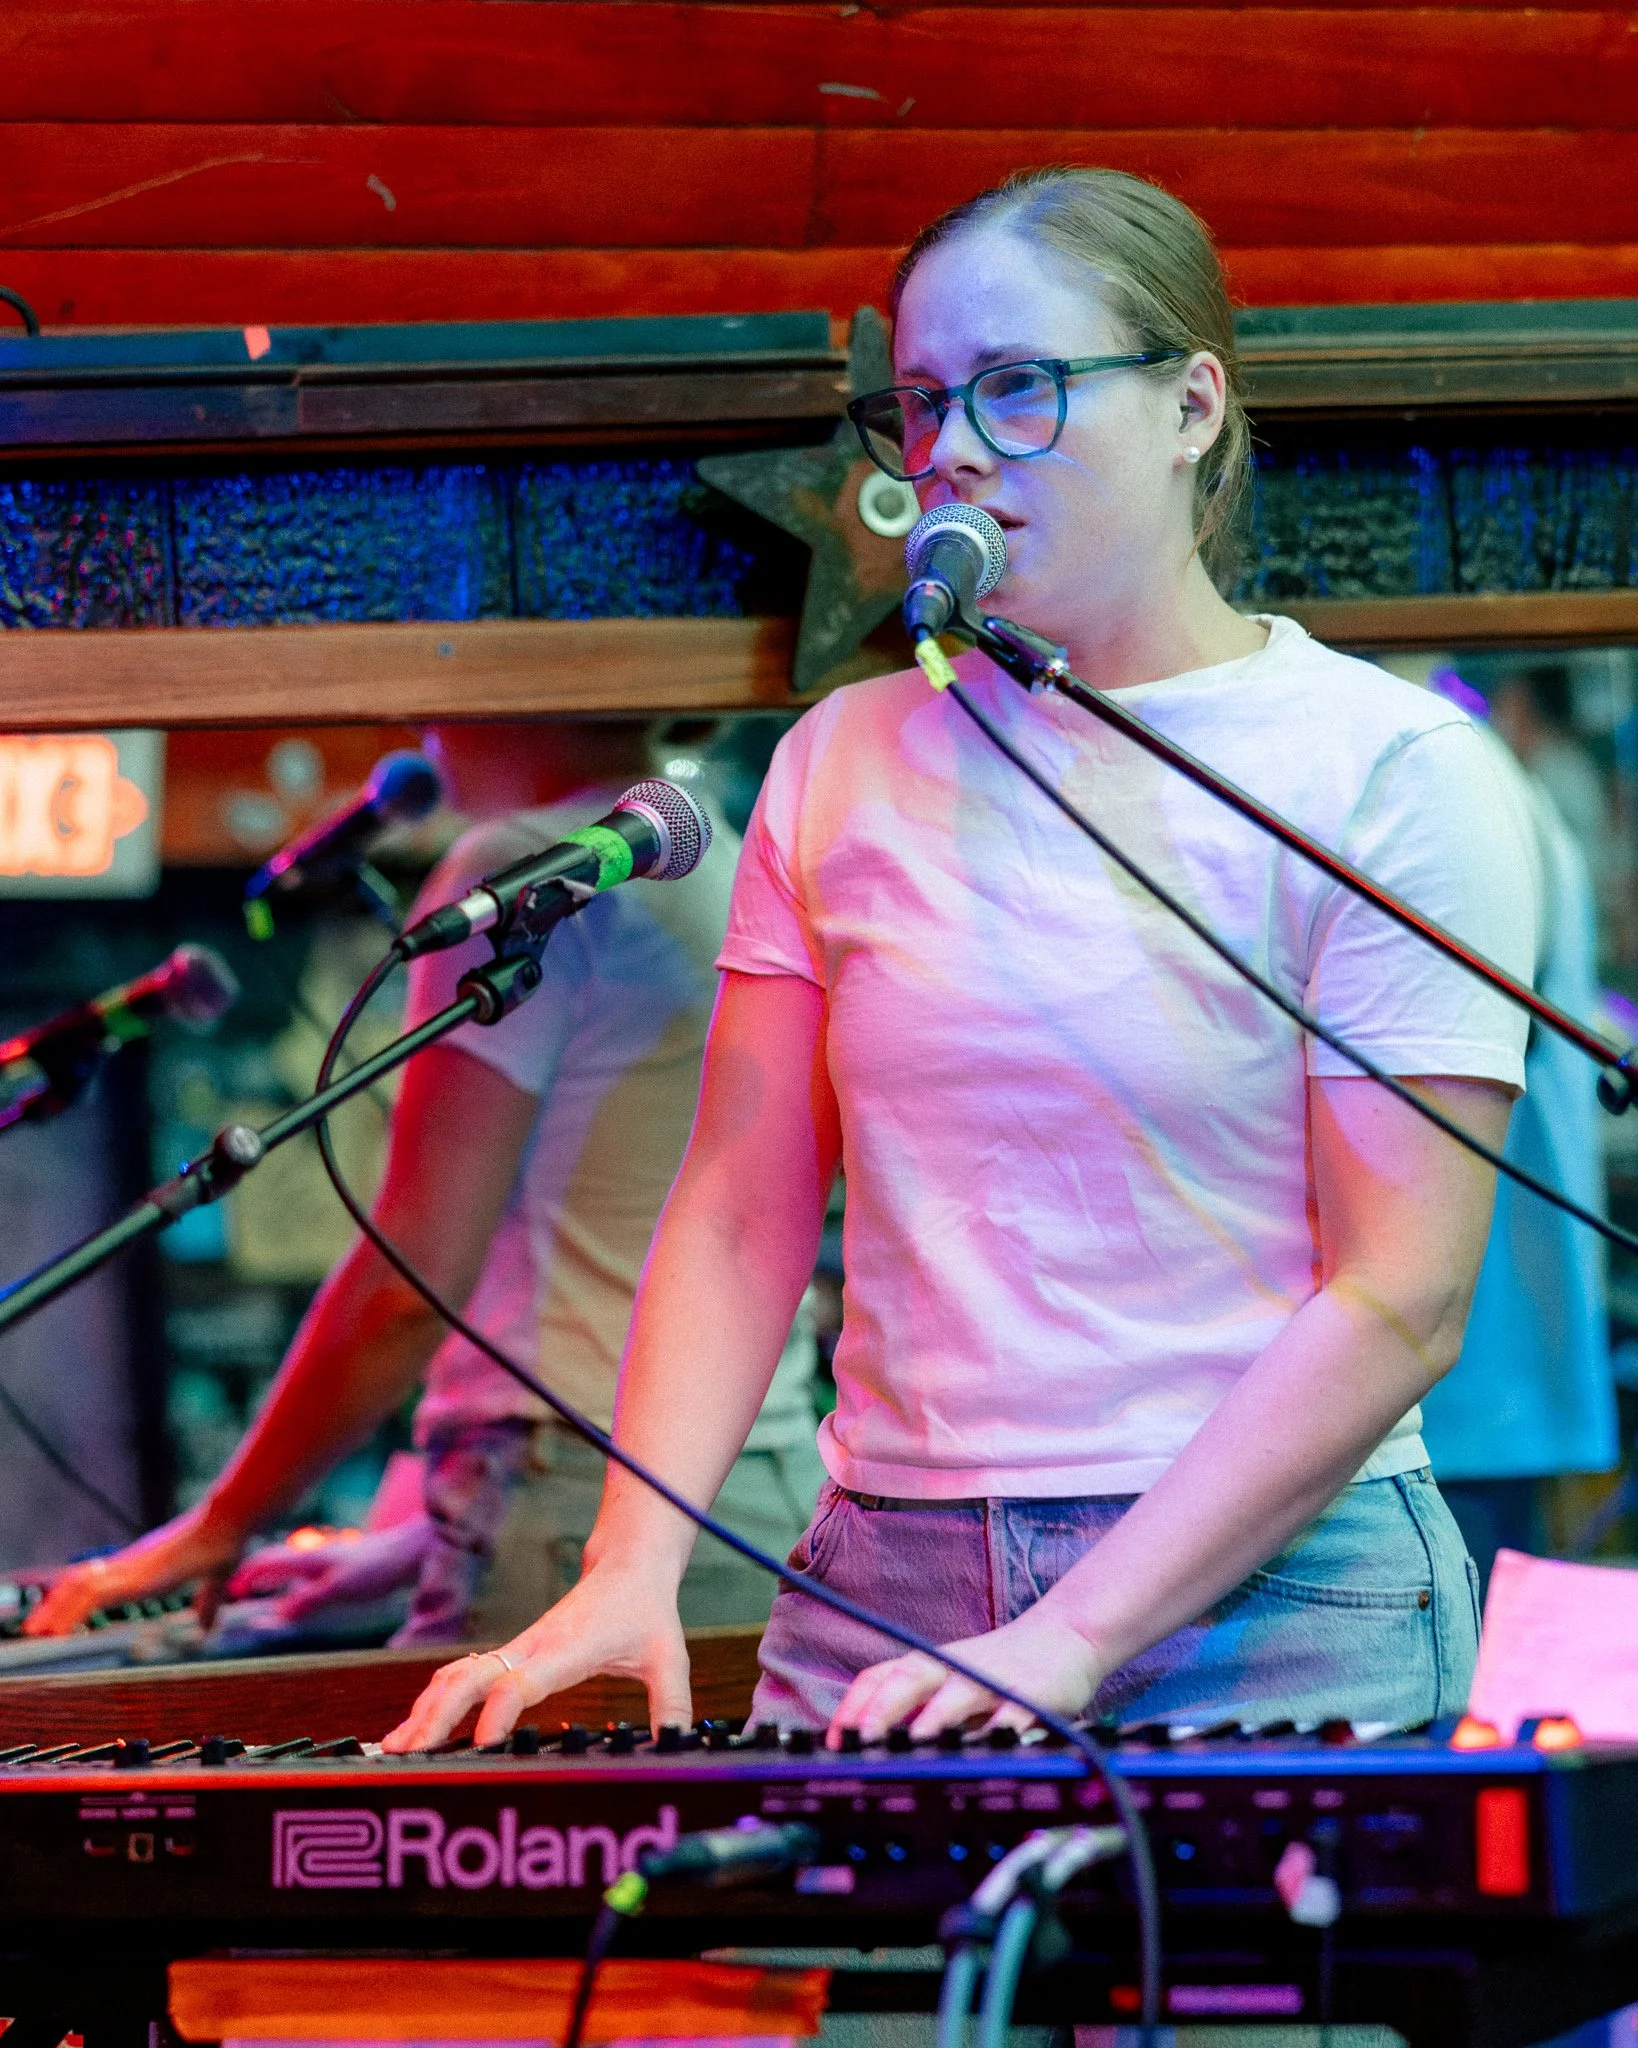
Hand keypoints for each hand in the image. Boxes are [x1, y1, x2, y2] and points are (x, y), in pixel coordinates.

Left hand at [23, 1504, 243, 1636]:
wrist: (226, 1523)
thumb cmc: (224, 1543)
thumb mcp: (214, 1580)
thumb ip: (207, 1603)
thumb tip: (207, 1626)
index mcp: (145, 1565)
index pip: (101, 1579)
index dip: (78, 1597)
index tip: (62, 1616)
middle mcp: (131, 1564)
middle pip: (82, 1582)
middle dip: (57, 1605)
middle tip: (37, 1628)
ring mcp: (130, 1568)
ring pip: (80, 1589)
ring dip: (57, 1611)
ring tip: (38, 1633)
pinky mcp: (134, 1576)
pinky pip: (93, 1595)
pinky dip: (72, 1612)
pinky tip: (61, 1630)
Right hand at [225, 1517, 432, 1622]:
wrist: (409, 1551)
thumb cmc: (375, 1568)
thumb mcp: (339, 1589)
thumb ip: (307, 1600)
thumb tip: (274, 1616)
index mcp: (308, 1559)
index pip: (265, 1562)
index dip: (243, 1577)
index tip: (224, 1592)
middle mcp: (313, 1556)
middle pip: (271, 1559)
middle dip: (248, 1573)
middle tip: (229, 1590)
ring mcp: (326, 1559)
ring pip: (287, 1565)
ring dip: (267, 1576)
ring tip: (250, 1589)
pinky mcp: (339, 1566)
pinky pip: (303, 1573)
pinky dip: (288, 1582)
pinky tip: (291, 1593)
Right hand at [380, 1561, 690, 1751]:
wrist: (628, 1566)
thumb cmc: (647, 1614)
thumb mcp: (670, 1660)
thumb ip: (675, 1707)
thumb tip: (680, 1748)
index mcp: (567, 1650)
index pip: (521, 1682)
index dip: (497, 1713)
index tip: (479, 1746)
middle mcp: (532, 1647)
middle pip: (470, 1678)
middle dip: (436, 1716)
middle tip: (408, 1754)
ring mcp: (517, 1648)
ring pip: (458, 1675)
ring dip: (426, 1709)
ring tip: (394, 1747)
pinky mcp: (512, 1652)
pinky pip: (464, 1674)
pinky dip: (435, 1699)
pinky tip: (414, 1727)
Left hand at [827, 1606, 1104, 1747]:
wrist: (1067, 1635)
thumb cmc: (1000, 1667)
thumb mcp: (949, 1682)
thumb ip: (916, 1707)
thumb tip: (868, 1743)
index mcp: (931, 1664)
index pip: (879, 1676)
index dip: (853, 1706)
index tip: (834, 1739)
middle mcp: (955, 1667)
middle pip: (910, 1677)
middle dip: (883, 1708)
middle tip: (860, 1740)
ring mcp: (992, 1679)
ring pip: (958, 1693)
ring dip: (935, 1718)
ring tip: (915, 1744)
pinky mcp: (1030, 1694)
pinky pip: (1012, 1715)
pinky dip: (998, 1733)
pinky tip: (988, 1751)